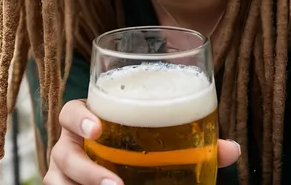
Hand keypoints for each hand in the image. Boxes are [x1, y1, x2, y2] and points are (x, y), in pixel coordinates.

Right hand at [44, 99, 240, 183]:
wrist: (120, 169)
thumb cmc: (140, 144)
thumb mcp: (162, 139)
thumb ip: (193, 141)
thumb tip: (232, 149)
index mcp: (92, 120)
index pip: (71, 111)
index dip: (79, 118)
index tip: (97, 127)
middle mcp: (72, 144)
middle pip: (64, 152)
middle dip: (86, 169)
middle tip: (116, 184)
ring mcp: (65, 171)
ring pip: (58, 180)